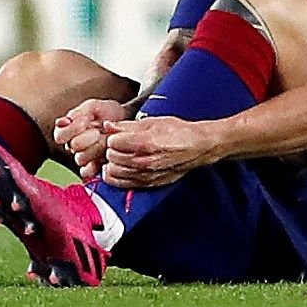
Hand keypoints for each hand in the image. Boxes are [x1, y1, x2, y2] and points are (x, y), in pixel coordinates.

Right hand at [53, 97, 130, 180]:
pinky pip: (86, 172)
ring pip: (81, 158)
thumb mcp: (93, 107)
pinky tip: (105, 154)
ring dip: (96, 147)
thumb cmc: (107, 113)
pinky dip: (96, 164)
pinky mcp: (92, 167)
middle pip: (73, 146)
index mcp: (68, 130)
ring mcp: (82, 157)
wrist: (125, 121)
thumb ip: (77, 113)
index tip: (85, 121)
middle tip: (99, 131)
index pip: (60, 136)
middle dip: (89, 137)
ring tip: (106, 139)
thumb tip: (63, 122)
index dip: (72, 129)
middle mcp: (72, 145)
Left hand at [100, 114, 219, 189]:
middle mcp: (143, 162)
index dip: (114, 137)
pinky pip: (120, 184)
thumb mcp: (154, 122)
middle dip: (113, 149)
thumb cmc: (179, 132)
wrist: (196, 148)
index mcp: (145, 143)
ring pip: (113, 172)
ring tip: (120, 156)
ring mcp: (144, 175)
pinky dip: (116, 176)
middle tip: (120, 144)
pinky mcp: (146, 184)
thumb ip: (128, 125)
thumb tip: (109, 125)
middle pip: (111, 157)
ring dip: (113, 162)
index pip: (113, 142)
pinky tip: (121, 167)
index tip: (119, 135)